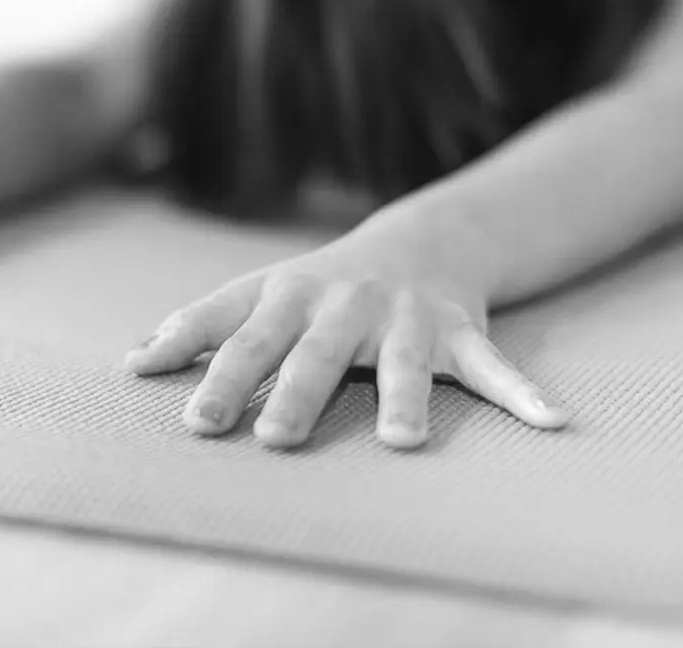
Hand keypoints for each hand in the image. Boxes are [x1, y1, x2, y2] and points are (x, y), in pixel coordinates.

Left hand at [124, 232, 569, 449]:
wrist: (417, 238)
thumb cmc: (319, 284)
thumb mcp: (260, 292)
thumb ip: (200, 326)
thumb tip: (131, 362)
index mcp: (288, 295)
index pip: (242, 334)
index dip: (213, 372)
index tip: (194, 422)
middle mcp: (343, 304)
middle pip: (313, 354)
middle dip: (292, 394)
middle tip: (272, 439)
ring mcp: (403, 317)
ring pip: (403, 364)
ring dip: (404, 402)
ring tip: (404, 443)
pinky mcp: (458, 330)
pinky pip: (492, 366)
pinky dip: (521, 394)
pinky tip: (551, 423)